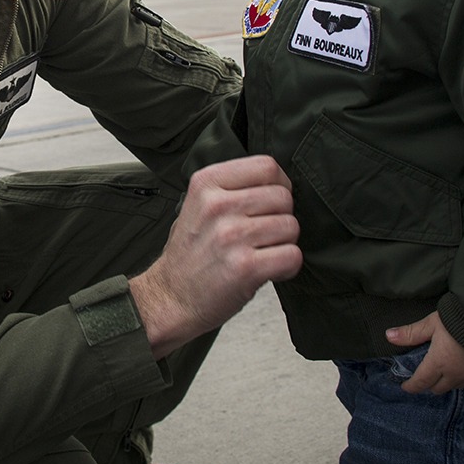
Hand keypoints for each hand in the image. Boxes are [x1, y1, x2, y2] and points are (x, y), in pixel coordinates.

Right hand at [130, 156, 301, 358]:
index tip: (271, 202)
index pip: (267, 166)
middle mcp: (217, 206)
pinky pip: (292, 256)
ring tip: (262, 252)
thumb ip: (232, 188)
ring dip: (284, 243)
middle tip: (264, 234)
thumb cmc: (189, 253)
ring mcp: (231, 236)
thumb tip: (279, 182)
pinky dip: (287, 266)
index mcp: (206, 183)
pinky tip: (268, 269)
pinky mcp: (245, 267)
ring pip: (291, 226)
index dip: (279, 185)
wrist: (170, 297)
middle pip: (283, 197)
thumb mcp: (197, 204)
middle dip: (282, 217)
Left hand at [386, 312, 463, 393]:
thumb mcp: (431, 324)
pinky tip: (456, 368)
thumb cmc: (460, 321)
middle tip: (421, 376)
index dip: (411, 386)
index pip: (421, 382)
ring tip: (438, 372)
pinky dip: (457, 379)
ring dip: (443, 383)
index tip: (405, 386)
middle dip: (427, 385)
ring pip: (452, 387)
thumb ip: (411, 333)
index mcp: (438, 364)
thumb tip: (388, 336)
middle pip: (436, 389)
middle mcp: (453, 374)